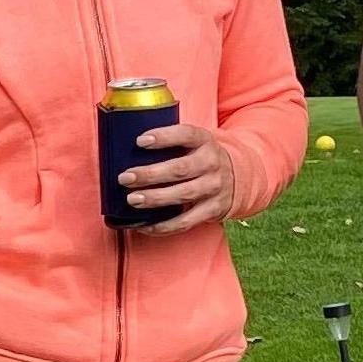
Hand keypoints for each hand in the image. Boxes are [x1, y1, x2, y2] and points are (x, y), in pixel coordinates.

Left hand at [117, 122, 242, 231]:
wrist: (237, 177)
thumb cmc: (200, 157)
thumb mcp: (194, 142)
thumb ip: (171, 142)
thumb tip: (125, 148)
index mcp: (205, 141)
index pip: (186, 134)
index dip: (163, 137)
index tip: (140, 141)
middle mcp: (212, 163)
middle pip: (180, 169)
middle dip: (150, 174)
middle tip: (125, 178)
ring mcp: (213, 188)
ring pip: (182, 195)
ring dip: (155, 199)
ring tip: (132, 199)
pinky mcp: (212, 210)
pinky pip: (185, 221)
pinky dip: (162, 226)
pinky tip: (144, 225)